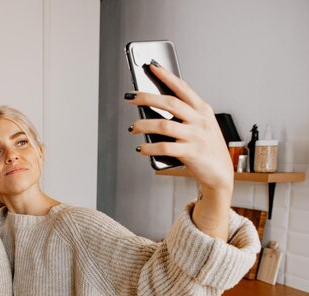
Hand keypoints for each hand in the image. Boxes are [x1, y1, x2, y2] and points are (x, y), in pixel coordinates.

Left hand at [126, 63, 232, 198]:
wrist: (220, 173)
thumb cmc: (206, 148)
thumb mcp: (200, 126)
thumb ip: (183, 116)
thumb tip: (154, 107)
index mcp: (202, 110)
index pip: (182, 88)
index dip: (166, 76)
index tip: (152, 67)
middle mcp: (200, 120)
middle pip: (169, 103)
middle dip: (147, 98)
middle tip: (130, 97)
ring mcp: (196, 136)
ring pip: (163, 125)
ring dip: (143, 125)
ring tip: (132, 128)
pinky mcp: (191, 153)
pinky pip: (164, 147)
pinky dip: (149, 147)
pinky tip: (141, 148)